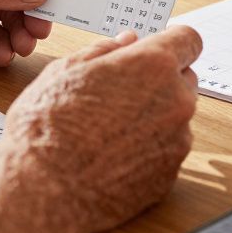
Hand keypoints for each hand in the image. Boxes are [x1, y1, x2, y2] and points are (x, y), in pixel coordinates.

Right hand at [0, 26, 201, 232]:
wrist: (43, 192)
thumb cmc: (47, 129)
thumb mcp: (65, 71)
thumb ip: (104, 50)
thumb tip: (125, 42)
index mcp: (153, 67)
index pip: (188, 40)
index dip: (172, 41)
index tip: (159, 46)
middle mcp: (175, 102)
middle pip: (185, 79)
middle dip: (161, 80)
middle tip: (122, 90)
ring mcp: (176, 142)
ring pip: (176, 117)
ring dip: (154, 116)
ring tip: (109, 128)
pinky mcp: (169, 175)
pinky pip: (167, 151)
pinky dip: (148, 149)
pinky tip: (113, 154)